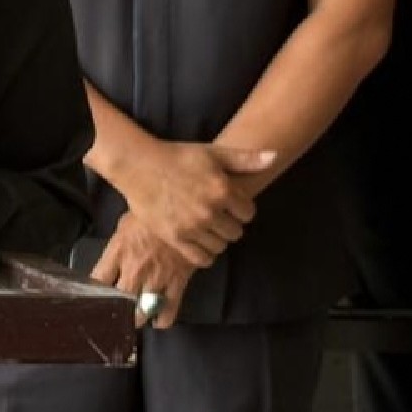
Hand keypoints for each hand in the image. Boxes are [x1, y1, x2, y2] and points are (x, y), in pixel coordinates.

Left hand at [91, 212, 194, 329]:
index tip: (94, 297)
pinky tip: (158, 320)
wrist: (183, 210)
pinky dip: (162, 320)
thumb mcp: (125, 225)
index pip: (98, 279)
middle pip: (119, 301)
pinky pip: (169, 311)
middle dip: (117, 310)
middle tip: (117, 313)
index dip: (93, 291)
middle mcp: (134, 268)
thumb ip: (116, 246)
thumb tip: (111, 261)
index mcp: (118, 251)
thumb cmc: (151, 214)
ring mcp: (156, 278)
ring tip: (135, 319)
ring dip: (138, 318)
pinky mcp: (178, 283)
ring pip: (142, 311)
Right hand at [116, 140, 270, 267]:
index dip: (239, 208)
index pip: (248, 213)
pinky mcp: (175, 238)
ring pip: (220, 246)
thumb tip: (274, 156)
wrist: (137, 164)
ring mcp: (192, 226)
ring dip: (216, 238)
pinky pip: (202, 259)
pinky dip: (204, 254)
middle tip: (214, 214)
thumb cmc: (176, 156)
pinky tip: (197, 241)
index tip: (228, 203)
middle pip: (236, 232)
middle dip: (228, 223)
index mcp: (222, 189)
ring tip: (204, 226)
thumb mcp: (212, 152)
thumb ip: (245, 159)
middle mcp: (210, 211)